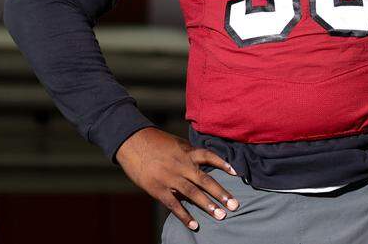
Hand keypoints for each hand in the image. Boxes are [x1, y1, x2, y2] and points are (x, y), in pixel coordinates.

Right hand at [114, 127, 239, 230]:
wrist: (131, 142)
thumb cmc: (153, 142)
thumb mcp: (175, 143)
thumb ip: (188, 152)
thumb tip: (202, 160)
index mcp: (186, 152)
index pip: (209, 157)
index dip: (223, 164)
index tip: (236, 173)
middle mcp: (181, 165)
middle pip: (205, 180)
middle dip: (221, 193)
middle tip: (234, 205)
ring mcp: (170, 177)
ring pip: (192, 193)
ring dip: (207, 205)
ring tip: (221, 215)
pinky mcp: (158, 188)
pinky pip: (174, 204)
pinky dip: (184, 216)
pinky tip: (194, 225)